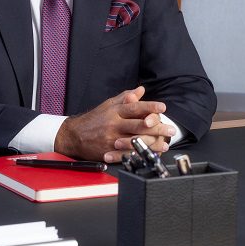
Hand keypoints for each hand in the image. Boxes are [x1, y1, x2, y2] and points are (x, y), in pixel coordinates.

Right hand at [54, 86, 175, 161]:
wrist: (73, 135)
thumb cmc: (93, 119)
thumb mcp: (108, 104)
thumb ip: (125, 97)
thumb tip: (140, 90)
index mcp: (115, 111)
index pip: (135, 107)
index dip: (149, 107)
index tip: (162, 108)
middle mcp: (114, 124)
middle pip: (138, 124)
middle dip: (157, 127)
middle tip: (171, 129)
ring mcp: (111, 139)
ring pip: (135, 140)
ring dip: (152, 143)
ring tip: (165, 144)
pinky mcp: (109, 151)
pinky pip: (126, 154)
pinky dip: (139, 154)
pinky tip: (149, 155)